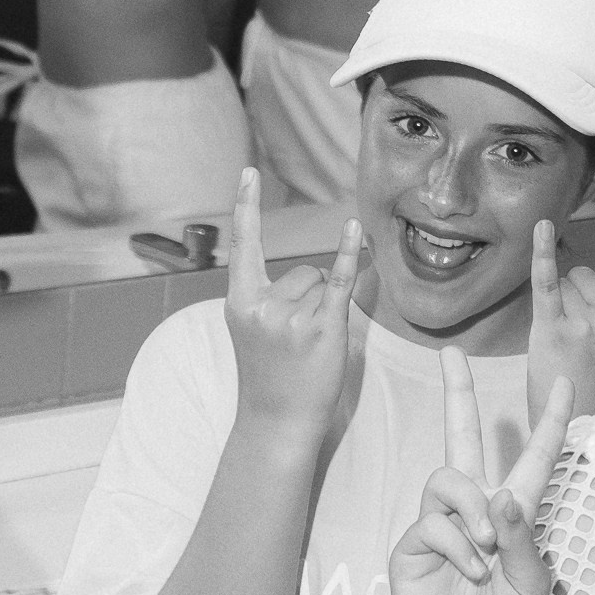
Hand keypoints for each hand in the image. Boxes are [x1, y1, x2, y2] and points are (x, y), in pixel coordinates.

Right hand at [223, 167, 362, 440]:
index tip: (247, 172)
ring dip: (324, 308)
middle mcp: (261, 304)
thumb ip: (270, 298)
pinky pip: (338, 282)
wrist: (276, 422)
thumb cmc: (271, 378)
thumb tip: (314, 270)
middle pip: (301, 272)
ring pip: (320, 283)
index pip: (244, 246)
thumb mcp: (254, 332)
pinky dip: (348, 255)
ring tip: (309, 347)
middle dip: (308, 298)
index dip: (246, 207)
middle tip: (296, 343)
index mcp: (238, 302)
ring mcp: (289, 317)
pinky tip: (355, 230)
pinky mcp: (322, 328)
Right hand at [391, 354, 574, 594]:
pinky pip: (433, 521)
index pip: (532, 457)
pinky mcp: (411, 544)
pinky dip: (457, 545)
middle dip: (456, 394)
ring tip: (486, 552)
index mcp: (514, 514)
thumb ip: (522, 535)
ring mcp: (439, 525)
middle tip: (450, 353)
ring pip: (449, 477)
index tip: (562, 382)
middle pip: (462, 437)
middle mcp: (474, 510)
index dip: (548, 421)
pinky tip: (468, 573)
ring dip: (472, 511)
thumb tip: (500, 494)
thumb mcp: (532, 580)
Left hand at [527, 197, 594, 424]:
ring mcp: (586, 322)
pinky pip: (546, 282)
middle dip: (575, 297)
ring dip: (556, 306)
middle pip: (586, 275)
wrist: (581, 429)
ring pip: (563, 283)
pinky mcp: (554, 328)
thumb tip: (575, 272)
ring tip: (561, 347)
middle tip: (577, 343)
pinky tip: (541, 227)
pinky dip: (542, 253)